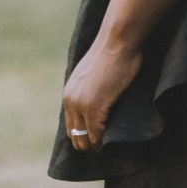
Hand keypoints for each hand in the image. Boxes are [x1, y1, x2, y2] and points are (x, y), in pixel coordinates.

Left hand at [61, 31, 143, 152]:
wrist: (117, 41)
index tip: (98, 139)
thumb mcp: (94, 74)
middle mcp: (70, 101)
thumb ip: (91, 89)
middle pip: (75, 135)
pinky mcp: (94, 108)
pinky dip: (103, 142)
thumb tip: (101, 98)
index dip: (84, 135)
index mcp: (69, 93)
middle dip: (89, 144)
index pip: (71, 125)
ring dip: (95, 146)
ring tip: (108, 146)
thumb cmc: (112, 53)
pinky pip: (96, 135)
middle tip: (104, 145)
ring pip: (83, 139)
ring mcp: (81, 105)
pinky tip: (112, 141)